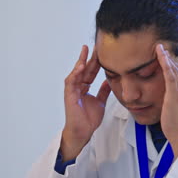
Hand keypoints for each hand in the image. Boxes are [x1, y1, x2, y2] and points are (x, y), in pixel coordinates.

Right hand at [61, 45, 110, 161]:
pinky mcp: (69, 96)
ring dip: (81, 61)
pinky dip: (75, 74)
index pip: (91, 71)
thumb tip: (109, 80)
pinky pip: (71, 82)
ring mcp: (72, 90)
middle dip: (90, 57)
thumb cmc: (89, 119)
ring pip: (76, 72)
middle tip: (95, 45)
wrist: (83, 132)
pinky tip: (80, 66)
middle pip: (84, 69)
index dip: (97, 61)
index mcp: (84, 88)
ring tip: (86, 50)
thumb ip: (103, 91)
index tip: (103, 51)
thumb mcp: (100, 101)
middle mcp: (78, 87)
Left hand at [156, 44, 177, 158]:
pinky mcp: (175, 93)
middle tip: (159, 47)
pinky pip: (169, 73)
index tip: (166, 56)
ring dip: (166, 56)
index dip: (175, 64)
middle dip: (170, 58)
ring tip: (158, 47)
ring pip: (175, 68)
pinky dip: (164, 61)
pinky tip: (159, 53)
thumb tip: (177, 95)